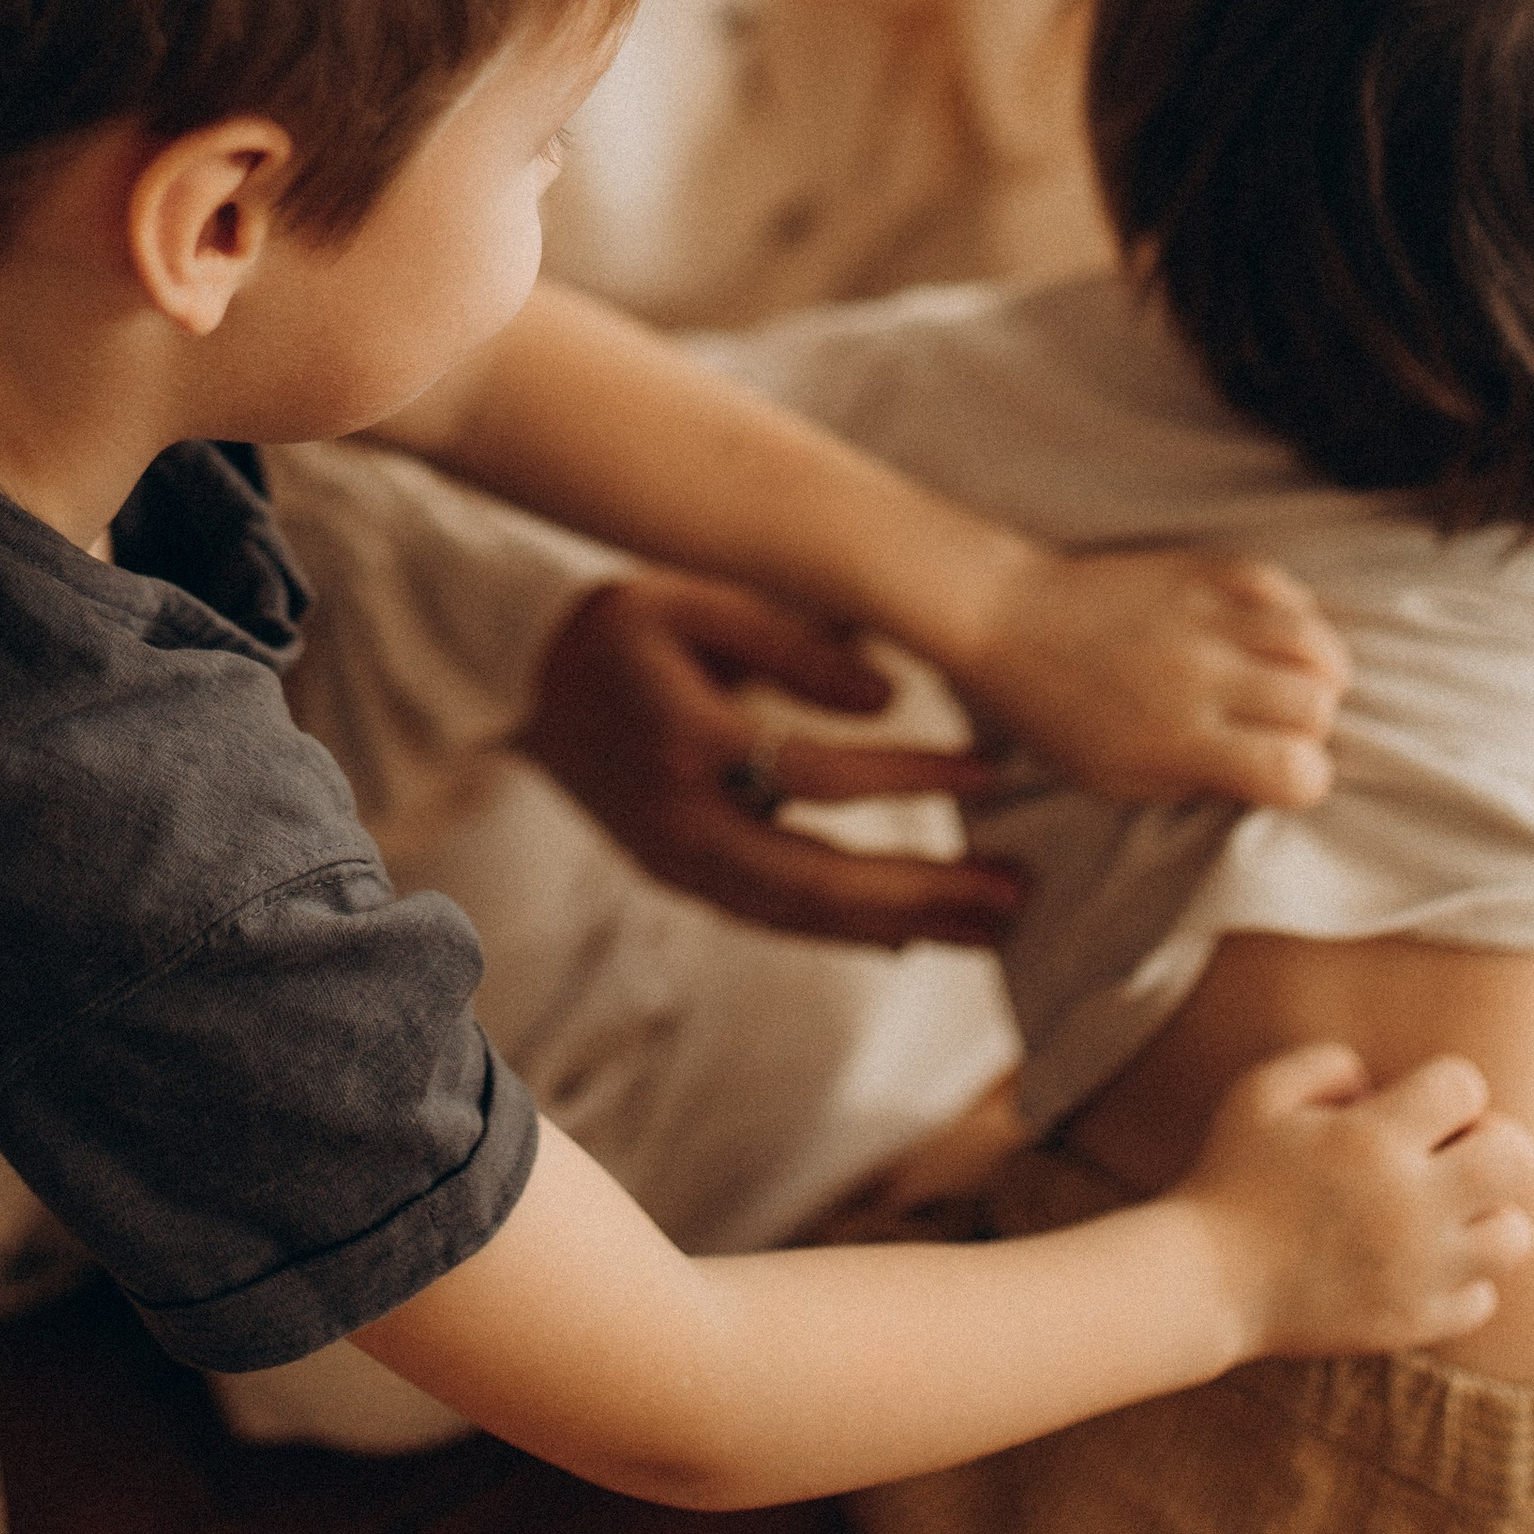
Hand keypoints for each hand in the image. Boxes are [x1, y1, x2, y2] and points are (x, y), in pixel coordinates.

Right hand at [518, 573, 1024, 948]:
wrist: (513, 684)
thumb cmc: (616, 627)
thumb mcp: (693, 599)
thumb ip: (789, 642)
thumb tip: (887, 696)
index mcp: (683, 740)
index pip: (816, 773)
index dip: (910, 775)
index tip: (992, 767)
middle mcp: (677, 820)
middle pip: (815, 879)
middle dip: (925, 892)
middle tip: (1020, 894)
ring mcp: (674, 861)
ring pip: (799, 915)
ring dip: (903, 923)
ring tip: (994, 924)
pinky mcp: (677, 876)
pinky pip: (772, 916)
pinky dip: (845, 930)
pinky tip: (910, 934)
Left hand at [949, 544, 1346, 809]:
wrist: (1007, 620)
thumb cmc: (1055, 715)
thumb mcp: (1119, 779)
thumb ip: (1198, 783)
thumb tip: (1264, 776)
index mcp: (1183, 739)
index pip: (1295, 769)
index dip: (1303, 780)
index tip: (1280, 774)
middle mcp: (1203, 676)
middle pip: (1316, 703)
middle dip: (1312, 724)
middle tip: (1279, 726)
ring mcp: (1203, 616)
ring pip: (1312, 639)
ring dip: (1317, 667)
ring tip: (1293, 680)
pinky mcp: (1198, 569)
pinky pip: (1279, 584)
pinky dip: (1292, 610)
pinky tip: (1274, 632)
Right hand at [1178, 1042, 1533, 1361]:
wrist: (1209, 1280)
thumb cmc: (1231, 1174)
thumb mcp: (1259, 1092)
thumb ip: (1327, 1063)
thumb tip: (1381, 1084)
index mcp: (1374, 1140)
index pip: (1464, 1086)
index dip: (1445, 1087)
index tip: (1413, 1105)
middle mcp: (1412, 1205)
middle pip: (1517, 1158)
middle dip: (1492, 1142)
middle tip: (1450, 1153)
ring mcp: (1421, 1270)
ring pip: (1515, 1235)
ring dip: (1486, 1213)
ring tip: (1442, 1211)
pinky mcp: (1418, 1322)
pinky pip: (1484, 1295)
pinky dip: (1463, 1275)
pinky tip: (1419, 1261)